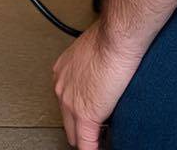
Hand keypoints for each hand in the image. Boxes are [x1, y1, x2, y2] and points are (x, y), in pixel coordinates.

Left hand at [52, 21, 143, 148]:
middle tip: (94, 133)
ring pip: (74, 134)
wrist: (114, 38)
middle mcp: (62, 87)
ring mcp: (70, 102)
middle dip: (79, 128)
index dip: (78, 111)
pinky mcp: (86, 115)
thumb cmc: (109, 38)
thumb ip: (92, 66)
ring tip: (99, 140)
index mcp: (63, 72)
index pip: (67, 101)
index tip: (90, 113)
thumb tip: (102, 72)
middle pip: (67, 120)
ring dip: (86, 138)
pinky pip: (86, 144)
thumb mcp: (93, 51)